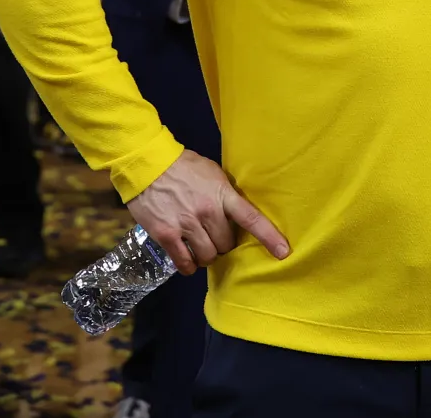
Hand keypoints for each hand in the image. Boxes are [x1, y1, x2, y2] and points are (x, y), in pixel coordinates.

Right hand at [127, 149, 289, 274]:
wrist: (147, 164)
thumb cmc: (182, 165)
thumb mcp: (212, 173)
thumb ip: (226, 193)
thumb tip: (237, 212)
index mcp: (222, 194)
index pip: (251, 218)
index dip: (269, 237)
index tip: (284, 252)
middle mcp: (207, 212)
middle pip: (226, 244)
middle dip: (224, 244)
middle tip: (215, 237)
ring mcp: (186, 225)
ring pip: (208, 256)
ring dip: (207, 255)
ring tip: (201, 247)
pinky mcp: (166, 235)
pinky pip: (184, 262)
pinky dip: (189, 266)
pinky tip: (189, 261)